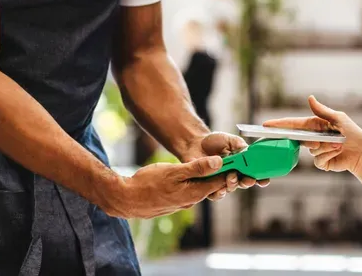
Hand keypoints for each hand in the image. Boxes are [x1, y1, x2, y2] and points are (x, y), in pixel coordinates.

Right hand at [105, 155, 226, 218]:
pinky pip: (189, 191)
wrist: (125, 199)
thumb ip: (197, 167)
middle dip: (220, 174)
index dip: (229, 170)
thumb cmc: (147, 183)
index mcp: (195, 193)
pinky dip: (193, 182)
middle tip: (226, 158)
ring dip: (206, 178)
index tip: (236, 158)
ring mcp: (182, 203)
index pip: (220, 182)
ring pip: (200, 188)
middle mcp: (191, 201)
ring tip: (210, 163)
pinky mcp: (174, 203)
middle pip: (211, 186)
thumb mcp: (174, 171)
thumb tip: (220, 162)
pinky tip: (189, 173)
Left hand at [186, 132, 270, 200]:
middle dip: (247, 182)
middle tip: (247, 179)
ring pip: (231, 188)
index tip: (264, 180)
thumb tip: (247, 150)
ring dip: (233, 185)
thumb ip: (239, 145)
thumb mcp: (229, 140)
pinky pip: (214, 194)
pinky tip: (219, 189)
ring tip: (231, 179)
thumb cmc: (215, 141)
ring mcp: (222, 181)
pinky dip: (218, 193)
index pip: (255, 173)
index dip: (261, 178)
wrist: (195, 144)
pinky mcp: (208, 186)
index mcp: (243, 164)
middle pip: (244, 183)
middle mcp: (235, 174)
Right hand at [262, 96, 361, 176]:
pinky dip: (329, 154)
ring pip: (312, 149)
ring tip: (339, 144)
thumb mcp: (338, 118)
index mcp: (316, 125)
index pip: (294, 124)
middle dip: (310, 140)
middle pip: (299, 139)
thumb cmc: (353, 133)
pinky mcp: (321, 162)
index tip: (266, 125)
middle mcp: (314, 137)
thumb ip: (322, 111)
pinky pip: (318, 159)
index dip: (280, 124)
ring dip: (327, 147)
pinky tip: (338, 151)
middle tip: (320, 141)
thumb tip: (309, 98)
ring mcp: (317, 150)